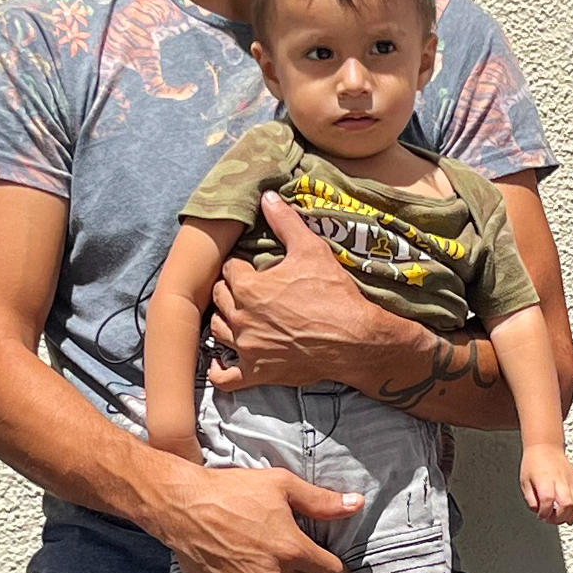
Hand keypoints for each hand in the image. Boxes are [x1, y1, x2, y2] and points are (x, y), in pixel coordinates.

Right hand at [160, 460, 355, 572]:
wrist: (184, 507)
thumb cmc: (232, 492)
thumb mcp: (281, 486)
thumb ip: (321, 501)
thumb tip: (356, 504)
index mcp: (293, 548)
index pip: (331, 571)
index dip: (336, 568)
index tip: (333, 567)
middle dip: (300, 567)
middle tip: (282, 547)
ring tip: (266, 561)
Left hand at [206, 201, 403, 391]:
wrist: (355, 340)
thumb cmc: (333, 295)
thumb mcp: (311, 250)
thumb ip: (285, 222)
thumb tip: (267, 196)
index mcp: (248, 286)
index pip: (230, 269)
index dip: (241, 265)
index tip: (252, 266)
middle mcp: (241, 317)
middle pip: (219, 298)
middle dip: (229, 290)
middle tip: (245, 288)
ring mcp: (247, 347)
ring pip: (217, 332)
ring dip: (224, 321)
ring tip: (237, 314)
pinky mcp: (257, 372)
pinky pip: (225, 377)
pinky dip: (219, 369)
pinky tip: (222, 360)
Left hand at [519, 442, 572, 525]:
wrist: (546, 447)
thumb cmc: (534, 463)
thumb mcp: (525, 482)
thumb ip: (530, 499)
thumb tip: (537, 511)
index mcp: (545, 482)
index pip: (547, 504)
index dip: (543, 514)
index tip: (540, 515)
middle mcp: (560, 483)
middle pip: (565, 506)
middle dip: (558, 518)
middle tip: (551, 519)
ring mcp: (571, 483)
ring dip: (569, 517)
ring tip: (561, 519)